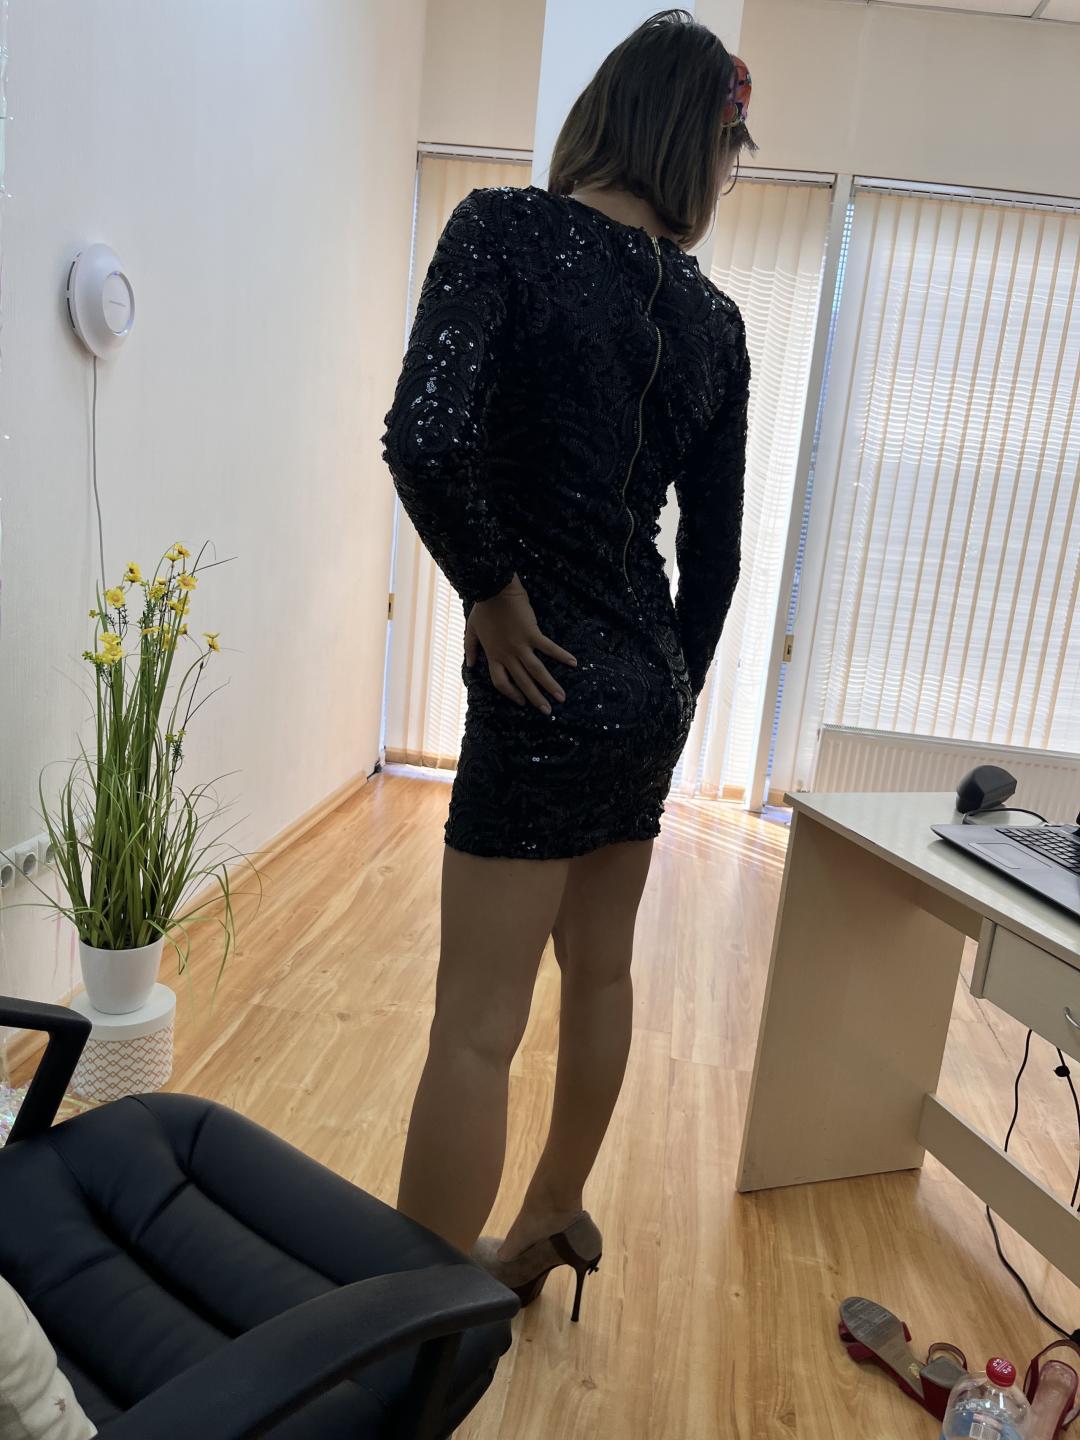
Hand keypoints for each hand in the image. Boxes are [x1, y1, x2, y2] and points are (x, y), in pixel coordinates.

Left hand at [465, 575, 576, 712]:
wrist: (493, 589)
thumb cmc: (483, 609)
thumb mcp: (471, 630)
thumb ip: (470, 648)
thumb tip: (469, 665)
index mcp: (494, 656)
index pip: (501, 683)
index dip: (512, 694)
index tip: (522, 702)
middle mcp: (508, 655)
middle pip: (523, 682)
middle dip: (535, 699)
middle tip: (547, 712)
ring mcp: (521, 645)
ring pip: (537, 671)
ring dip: (550, 686)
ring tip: (561, 698)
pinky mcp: (532, 633)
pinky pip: (548, 648)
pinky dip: (561, 656)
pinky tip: (574, 663)